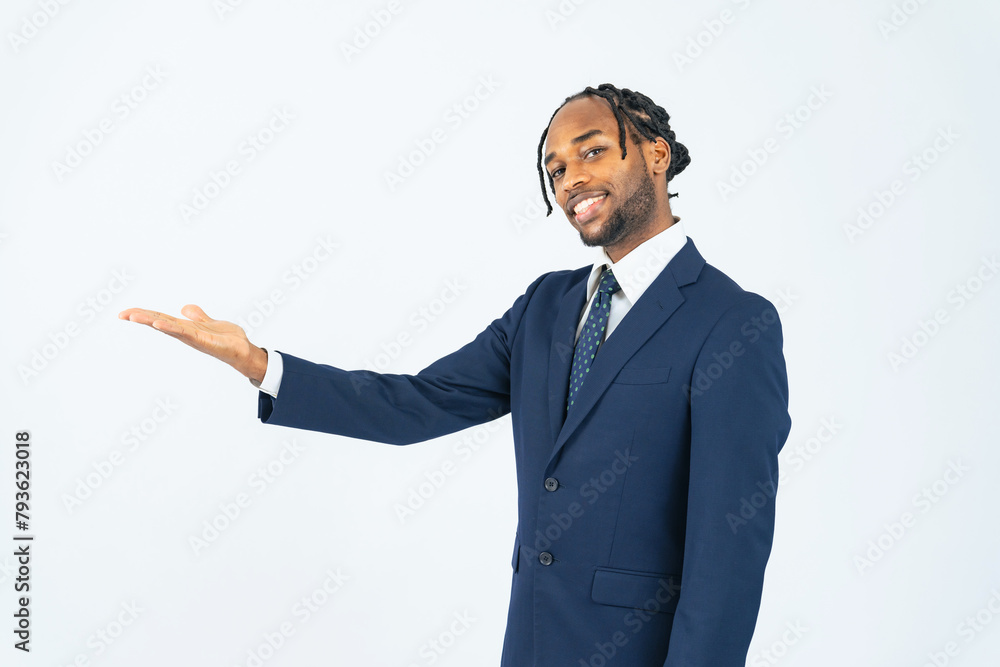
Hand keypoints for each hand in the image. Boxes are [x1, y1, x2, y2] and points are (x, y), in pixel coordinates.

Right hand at [117, 304, 267, 382]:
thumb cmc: (228, 339)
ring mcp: (193, 338)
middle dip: (141, 318)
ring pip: (168, 327)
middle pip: (159, 323)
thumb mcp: (209, 323)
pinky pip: (185, 333)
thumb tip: (185, 309)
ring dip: (151, 321)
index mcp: (185, 328)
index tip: (126, 312)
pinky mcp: (204, 341)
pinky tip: (160, 324)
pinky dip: (172, 328)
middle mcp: (186, 334)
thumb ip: (198, 316)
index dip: (144, 315)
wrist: (244, 350)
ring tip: (134, 316)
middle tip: (122, 314)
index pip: (161, 319)